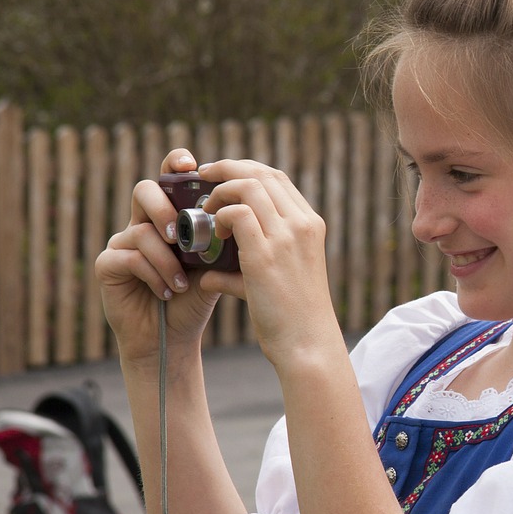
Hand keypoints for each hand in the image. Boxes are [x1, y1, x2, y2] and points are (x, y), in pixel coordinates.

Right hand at [95, 149, 218, 364]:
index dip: (175, 164)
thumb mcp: (216, 264)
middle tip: (179, 233)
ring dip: (166, 259)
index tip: (190, 165)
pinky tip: (168, 292)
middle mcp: (143, 222)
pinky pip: (129, 258)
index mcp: (170, 215)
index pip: (169, 178)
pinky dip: (154, 275)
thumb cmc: (196, 297)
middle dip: (163, 208)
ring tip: (183, 283)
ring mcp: (122, 242)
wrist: (173, 336)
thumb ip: (224, 237)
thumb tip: (247, 213)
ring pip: (140, 230)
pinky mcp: (108, 265)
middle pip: (145, 191)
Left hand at [190, 158, 338, 368]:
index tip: (221, 179)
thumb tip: (209, 276)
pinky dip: (219, 216)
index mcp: (310, 225)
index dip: (245, 170)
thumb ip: (243, 270)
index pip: (277, 178)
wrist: (307, 344)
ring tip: (206, 209)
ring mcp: (286, 237)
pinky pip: (237, 213)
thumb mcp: (278, 282)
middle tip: (202, 178)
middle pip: (262, 173)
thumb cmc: (292, 318)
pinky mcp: (266, 255)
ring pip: (248, 186)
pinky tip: (213, 234)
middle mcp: (302, 224)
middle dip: (227, 169)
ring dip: (220, 191)